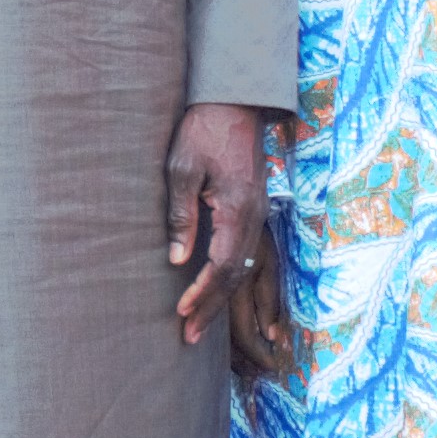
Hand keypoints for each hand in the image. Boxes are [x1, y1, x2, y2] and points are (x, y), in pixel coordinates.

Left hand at [164, 101, 268, 347]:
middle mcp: (254, 216)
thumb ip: (181, 216)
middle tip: (189, 336)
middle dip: (213, 307)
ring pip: (243, 266)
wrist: (234, 101)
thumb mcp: (181, 169)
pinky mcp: (252, 208)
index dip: (203, 293)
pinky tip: (214, 289)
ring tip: (198, 322)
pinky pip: (244, 252)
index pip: (223, 265)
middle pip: (236, 274)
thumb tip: (179, 260)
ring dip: (221, 296)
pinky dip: (229, 276)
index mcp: (238, 209)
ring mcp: (257, 213)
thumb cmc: (203, 131)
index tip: (182, 313)